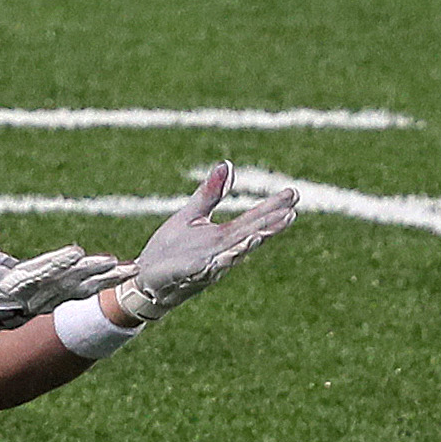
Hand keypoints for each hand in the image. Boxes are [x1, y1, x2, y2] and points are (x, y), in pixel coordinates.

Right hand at [0, 210, 136, 341]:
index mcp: (14, 284)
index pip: (39, 272)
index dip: (58, 262)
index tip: (76, 251)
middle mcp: (35, 296)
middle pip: (67, 281)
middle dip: (91, 272)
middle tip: (113, 262)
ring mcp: (47, 301)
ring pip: (81, 289)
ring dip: (106, 280)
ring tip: (130, 270)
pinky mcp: (55, 301)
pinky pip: (83, 292)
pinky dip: (103, 284)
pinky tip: (123, 275)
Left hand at [116, 162, 297, 322]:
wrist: (146, 277)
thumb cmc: (171, 249)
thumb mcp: (192, 215)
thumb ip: (210, 193)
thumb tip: (228, 163)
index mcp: (224, 236)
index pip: (254, 219)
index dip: (274, 207)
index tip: (293, 193)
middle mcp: (222, 251)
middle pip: (250, 236)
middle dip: (270, 226)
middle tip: (291, 212)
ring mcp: (208, 265)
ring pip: (232, 255)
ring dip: (247, 246)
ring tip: (261, 235)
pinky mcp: (188, 276)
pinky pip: (205, 270)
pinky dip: (216, 264)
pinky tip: (226, 256)